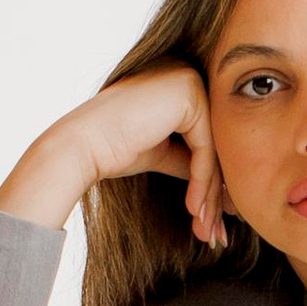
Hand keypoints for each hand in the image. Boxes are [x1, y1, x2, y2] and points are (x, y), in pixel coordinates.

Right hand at [0, 63, 225, 248]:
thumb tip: (225, 188)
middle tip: (216, 232)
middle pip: (217, 144)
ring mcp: (190, 79)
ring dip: (211, 196)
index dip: (214, 183)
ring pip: (215, 149)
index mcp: (182, 83)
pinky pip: (205, 147)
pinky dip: (202, 182)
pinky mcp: (189, 93)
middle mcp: (189, 73)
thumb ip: (193, 160)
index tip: (215, 219)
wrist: (82, 146)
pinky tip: (193, 208)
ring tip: (207, 230)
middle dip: (217, 195)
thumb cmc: (113, 149)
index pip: (210, 138)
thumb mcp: (164, 153)